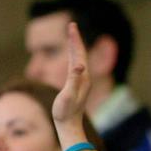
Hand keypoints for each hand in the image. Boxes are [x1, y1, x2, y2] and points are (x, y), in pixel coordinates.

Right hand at [52, 23, 89, 149]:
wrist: (69, 125)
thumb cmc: (66, 111)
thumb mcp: (69, 94)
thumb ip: (73, 79)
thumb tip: (79, 65)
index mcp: (83, 77)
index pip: (78, 53)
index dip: (74, 39)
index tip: (71, 26)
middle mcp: (84, 77)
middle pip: (80, 54)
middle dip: (75, 39)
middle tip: (72, 25)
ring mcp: (81, 82)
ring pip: (79, 59)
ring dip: (75, 47)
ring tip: (72, 36)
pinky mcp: (77, 86)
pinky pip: (76, 67)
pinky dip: (73, 58)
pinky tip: (73, 58)